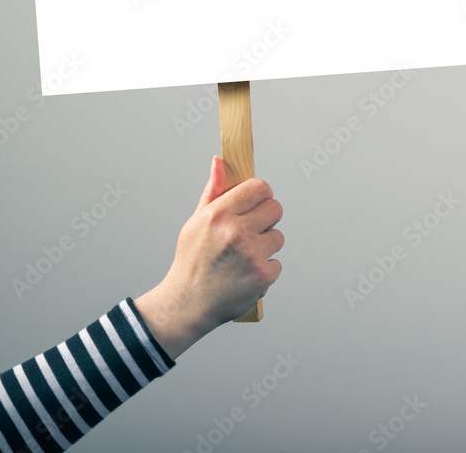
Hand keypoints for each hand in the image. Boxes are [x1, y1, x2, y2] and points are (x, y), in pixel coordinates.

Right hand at [134, 156, 284, 359]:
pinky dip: (265, 270)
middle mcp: (236, 232)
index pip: (259, 187)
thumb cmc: (191, 261)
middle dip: (267, 218)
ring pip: (278, 236)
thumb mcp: (195, 222)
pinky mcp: (262, 276)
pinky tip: (245, 274)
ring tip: (244, 256)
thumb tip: (220, 161)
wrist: (187, 304)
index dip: (261, 194)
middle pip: (276, 208)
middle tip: (252, 231)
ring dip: (266, 246)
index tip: (256, 203)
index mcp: (218, 214)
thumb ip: (213, 191)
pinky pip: (277, 263)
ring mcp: (251, 254)